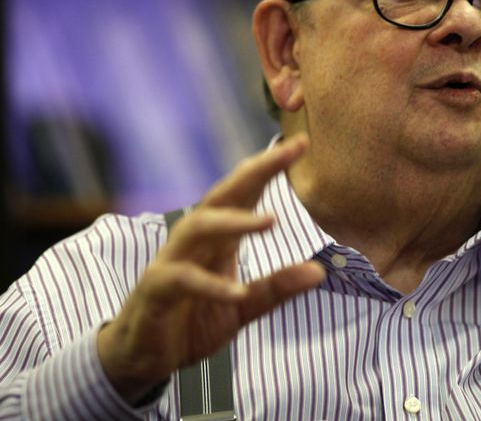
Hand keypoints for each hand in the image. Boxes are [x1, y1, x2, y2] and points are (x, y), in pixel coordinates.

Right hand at [97, 134, 324, 403]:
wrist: (142, 356)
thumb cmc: (193, 320)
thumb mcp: (244, 308)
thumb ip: (277, 288)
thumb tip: (320, 271)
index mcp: (219, 237)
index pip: (246, 192)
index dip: (271, 167)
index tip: (302, 143)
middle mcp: (195, 240)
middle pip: (223, 194)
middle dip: (256, 171)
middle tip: (288, 153)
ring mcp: (172, 260)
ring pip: (198, 227)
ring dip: (234, 222)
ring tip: (271, 221)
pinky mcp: (156, 290)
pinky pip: (182, 280)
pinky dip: (211, 286)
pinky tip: (237, 292)